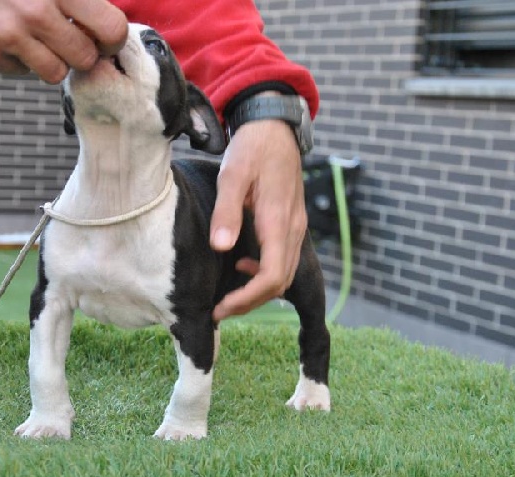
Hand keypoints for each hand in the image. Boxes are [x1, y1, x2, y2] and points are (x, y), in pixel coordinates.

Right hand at [0, 0, 127, 83]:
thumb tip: (108, 26)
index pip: (111, 30)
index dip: (111, 38)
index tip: (103, 36)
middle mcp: (33, 11)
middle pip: (85, 58)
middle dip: (82, 51)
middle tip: (70, 37)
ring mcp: (7, 35)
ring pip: (56, 73)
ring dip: (53, 59)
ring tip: (38, 35)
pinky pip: (21, 71)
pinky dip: (20, 58)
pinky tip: (7, 34)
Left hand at [210, 119, 306, 321]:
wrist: (275, 128)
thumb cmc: (253, 148)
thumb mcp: (232, 174)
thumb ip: (227, 212)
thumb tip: (221, 247)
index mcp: (278, 221)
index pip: (271, 276)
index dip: (247, 299)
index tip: (221, 308)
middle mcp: (293, 229)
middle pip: (279, 283)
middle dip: (250, 302)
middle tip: (219, 310)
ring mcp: (295, 228)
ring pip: (283, 274)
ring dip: (257, 291)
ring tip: (228, 296)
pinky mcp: (292, 224)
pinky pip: (283, 260)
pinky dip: (264, 273)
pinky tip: (242, 265)